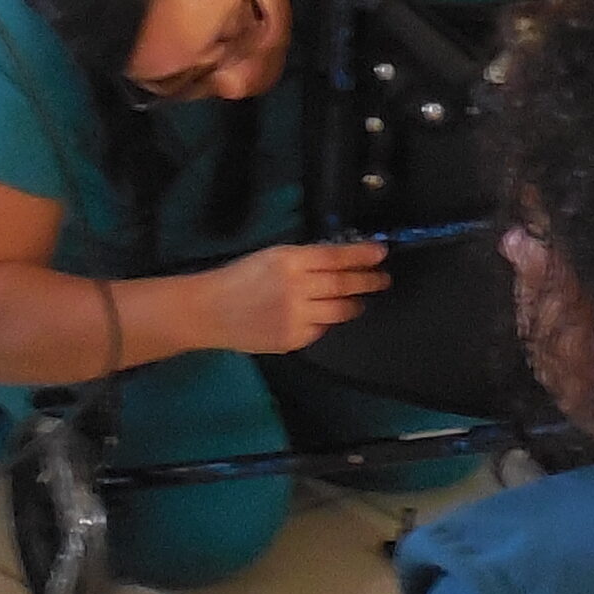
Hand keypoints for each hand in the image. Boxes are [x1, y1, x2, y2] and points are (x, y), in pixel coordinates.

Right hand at [208, 241, 389, 356]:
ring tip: (360, 300)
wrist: (211, 311)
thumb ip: (305, 259)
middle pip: (343, 285)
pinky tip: (324, 316)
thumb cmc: (240, 277)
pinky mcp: (293, 340)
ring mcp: (296, 317)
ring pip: (338, 311)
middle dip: (368, 281)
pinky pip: (320, 330)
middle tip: (383, 279)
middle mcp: (296, 288)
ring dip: (353, 304)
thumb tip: (341, 260)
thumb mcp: (272, 256)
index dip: (362, 255)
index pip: (336, 257)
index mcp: (289, 261)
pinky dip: (326, 321)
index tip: (381, 253)